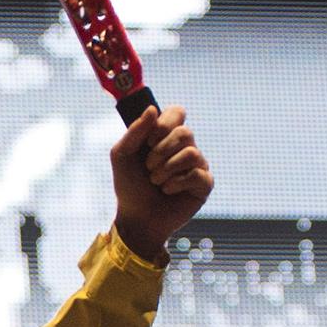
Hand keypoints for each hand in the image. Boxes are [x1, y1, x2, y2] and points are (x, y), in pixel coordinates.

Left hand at [110, 104, 213, 262]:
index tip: (147, 141)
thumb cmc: (129, 187)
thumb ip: (134, 132)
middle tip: (148, 168)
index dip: (163, 124)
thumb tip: (152, 109)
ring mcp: (198, 165)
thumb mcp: (121, 156)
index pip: (177, 112)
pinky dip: (175, 184)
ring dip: (165, 170)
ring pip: (192, 153)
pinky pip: (196, 174)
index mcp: (166, 136)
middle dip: (160, 152)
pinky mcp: (205, 183)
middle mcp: (185, 147)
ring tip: (156, 182)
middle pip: (185, 133)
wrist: (136, 218)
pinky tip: (168, 191)